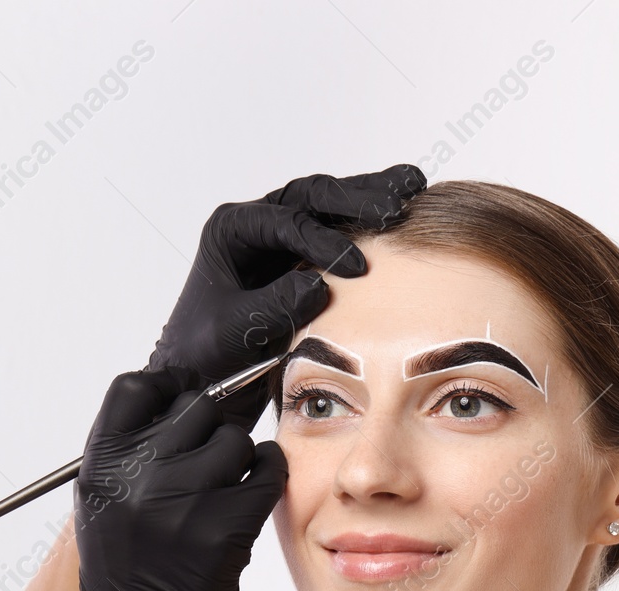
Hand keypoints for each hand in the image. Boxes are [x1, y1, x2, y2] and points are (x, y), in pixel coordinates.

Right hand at [26, 365, 286, 590]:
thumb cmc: (126, 580)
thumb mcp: (106, 507)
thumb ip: (133, 455)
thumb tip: (186, 402)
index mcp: (99, 467)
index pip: (137, 387)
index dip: (167, 392)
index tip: (182, 407)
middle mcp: (135, 476)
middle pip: (195, 407)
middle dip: (210, 429)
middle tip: (211, 462)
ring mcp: (181, 501)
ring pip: (234, 439)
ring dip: (240, 459)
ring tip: (226, 492)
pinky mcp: (224, 527)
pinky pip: (264, 472)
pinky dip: (266, 479)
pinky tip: (251, 500)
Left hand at [145, 164, 426, 428]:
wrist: (205, 375)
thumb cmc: (206, 351)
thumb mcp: (236, 329)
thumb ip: (274, 304)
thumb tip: (319, 285)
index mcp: (231, 230)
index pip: (285, 222)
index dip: (322, 241)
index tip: (356, 267)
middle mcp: (258, 223)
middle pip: (312, 196)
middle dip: (356, 198)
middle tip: (396, 206)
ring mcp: (284, 235)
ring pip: (331, 204)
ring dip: (371, 195)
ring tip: (413, 188)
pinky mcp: (306, 254)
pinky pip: (342, 228)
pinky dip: (372, 219)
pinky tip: (407, 209)